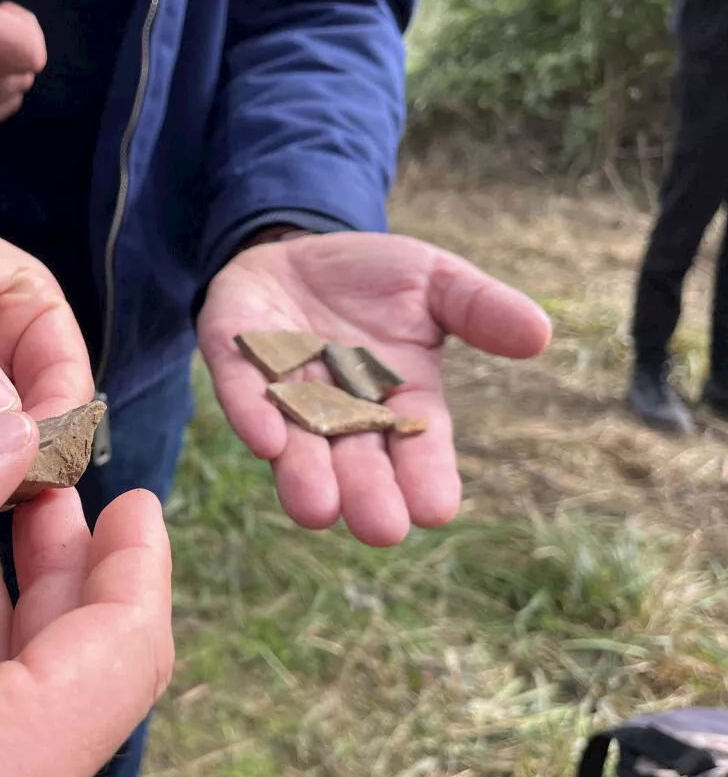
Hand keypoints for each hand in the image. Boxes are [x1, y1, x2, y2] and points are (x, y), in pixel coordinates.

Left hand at [197, 231, 551, 546]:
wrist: (298, 248)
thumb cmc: (376, 279)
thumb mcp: (436, 282)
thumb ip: (479, 308)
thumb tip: (540, 334)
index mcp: (397, 400)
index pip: (417, 448)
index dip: (425, 477)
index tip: (436, 510)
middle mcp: (339, 409)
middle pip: (355, 461)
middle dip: (365, 493)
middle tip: (379, 528)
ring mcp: (284, 389)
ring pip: (296, 442)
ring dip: (304, 475)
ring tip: (316, 509)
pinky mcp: (235, 357)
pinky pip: (242, 392)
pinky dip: (252, 414)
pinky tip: (265, 440)